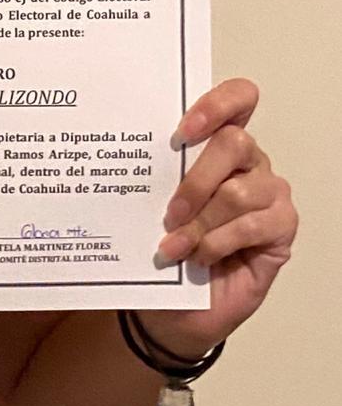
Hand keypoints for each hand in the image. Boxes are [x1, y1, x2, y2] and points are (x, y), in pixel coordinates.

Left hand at [134, 78, 296, 358]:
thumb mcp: (148, 205)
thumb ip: (152, 175)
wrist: (172, 306)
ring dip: (200, 222)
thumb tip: (123, 152)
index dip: (216, 105)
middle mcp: (248, 161)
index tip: (182, 130)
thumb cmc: (161, 246)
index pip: (238, 99)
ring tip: (174, 245)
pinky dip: (217, 242)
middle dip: (195, 180)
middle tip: (168, 213)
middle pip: (234, 143)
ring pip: (239, 190)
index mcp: (215, 141)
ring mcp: (268, 193)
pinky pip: (252, 225)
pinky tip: (198, 258)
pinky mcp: (281, 228)